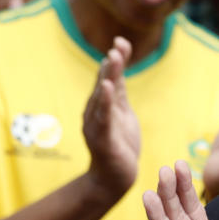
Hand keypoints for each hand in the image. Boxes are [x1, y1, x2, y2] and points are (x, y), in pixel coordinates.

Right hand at [83, 36, 139, 198]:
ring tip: (112, 60)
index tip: (121, 42)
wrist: (114, 177)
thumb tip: (118, 62)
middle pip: (104, 84)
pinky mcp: (102, 140)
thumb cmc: (119, 142)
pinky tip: (106, 88)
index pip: (109, 78)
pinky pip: (103, 118)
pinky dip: (104, 102)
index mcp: (103, 105)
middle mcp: (96, 112)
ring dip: (107, 78)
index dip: (116, 60)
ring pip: (102, 98)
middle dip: (111, 66)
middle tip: (117, 48)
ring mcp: (97, 125)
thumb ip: (119, 90)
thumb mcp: (122, 112)